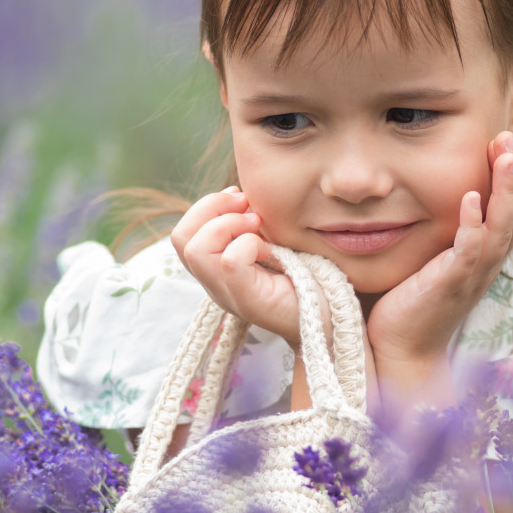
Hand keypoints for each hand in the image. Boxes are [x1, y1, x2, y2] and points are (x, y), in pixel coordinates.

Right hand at [170, 187, 301, 346]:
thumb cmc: (307, 277)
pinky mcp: (249, 302)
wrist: (331, 318)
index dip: (206, 206)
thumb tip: (237, 194)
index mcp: (216, 269)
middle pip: (180, 238)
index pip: (182, 234)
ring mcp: (228, 296)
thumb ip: (250, 224)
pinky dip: (250, 244)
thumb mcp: (272, 243)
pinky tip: (271, 250)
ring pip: (196, 250)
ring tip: (257, 228)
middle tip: (248, 208)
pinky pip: (230, 262)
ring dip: (229, 225)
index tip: (240, 197)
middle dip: (211, 208)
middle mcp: (215, 284)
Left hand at [365, 131, 512, 395]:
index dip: (510, 176)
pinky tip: (470, 199)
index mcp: (482, 256)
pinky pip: (470, 251)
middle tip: (507, 136)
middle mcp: (484, 264)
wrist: (400, 351)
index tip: (502, 142)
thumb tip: (426, 196)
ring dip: (504, 190)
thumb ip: (438, 232)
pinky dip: (473, 224)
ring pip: (501, 227)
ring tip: (502, 156)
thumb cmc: (410, 304)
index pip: (508, 209)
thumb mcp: (430, 259)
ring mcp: (471, 275)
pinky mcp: (451, 285)